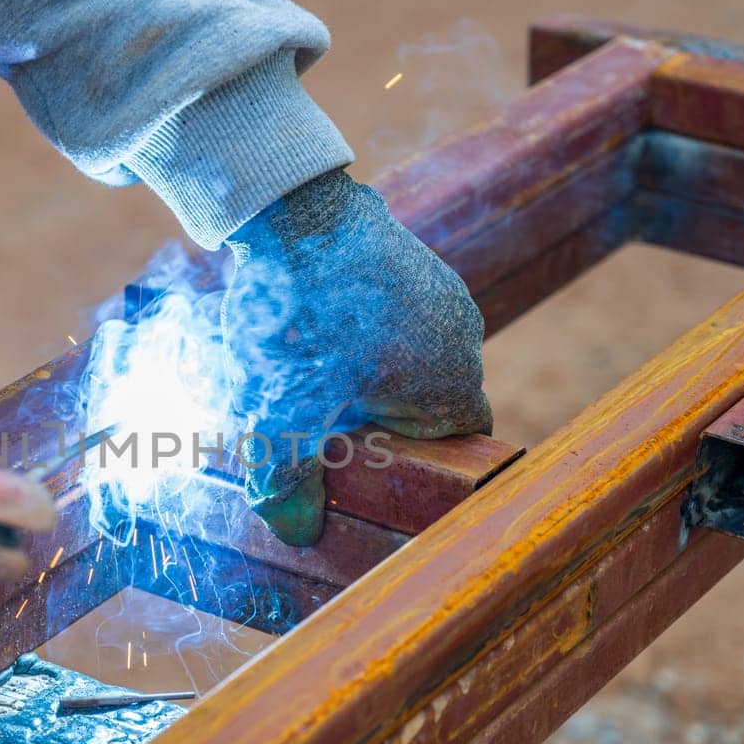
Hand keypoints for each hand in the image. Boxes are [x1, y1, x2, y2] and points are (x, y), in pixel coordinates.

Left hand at [224, 168, 491, 544]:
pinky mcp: (405, 258)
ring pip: (400, 358)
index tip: (363, 468)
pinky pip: (385, 316)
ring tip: (299, 371)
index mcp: (453, 385)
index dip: (410, 467)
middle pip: (422, 406)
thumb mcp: (282, 417)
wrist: (292, 209)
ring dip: (354, 373)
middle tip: (312, 424)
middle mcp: (462, 336)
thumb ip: (288, 481)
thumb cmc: (300, 319)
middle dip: (370, 421)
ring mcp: (439, 291)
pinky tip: (302, 328)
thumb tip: (298, 534)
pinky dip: (348, 330)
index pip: (454, 451)